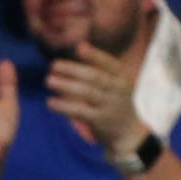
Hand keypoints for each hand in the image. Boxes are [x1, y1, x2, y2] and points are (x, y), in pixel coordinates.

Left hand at [46, 43, 148, 159]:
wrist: (132, 135)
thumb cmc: (119, 104)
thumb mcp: (117, 84)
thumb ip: (101, 68)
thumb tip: (80, 45)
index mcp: (123, 79)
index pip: (110, 64)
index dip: (95, 55)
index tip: (79, 48)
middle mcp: (118, 91)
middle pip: (95, 77)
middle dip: (74, 70)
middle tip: (53, 65)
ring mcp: (110, 106)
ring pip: (87, 93)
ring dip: (66, 85)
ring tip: (48, 81)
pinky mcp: (101, 121)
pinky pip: (80, 111)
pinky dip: (64, 106)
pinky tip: (51, 102)